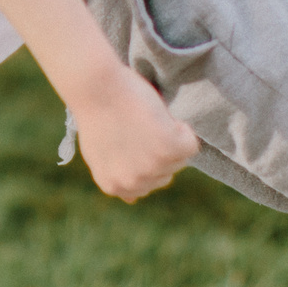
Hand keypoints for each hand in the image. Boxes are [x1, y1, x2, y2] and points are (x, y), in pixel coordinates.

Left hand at [71, 69, 199, 200]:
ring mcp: (151, 168)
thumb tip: (131, 199)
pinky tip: (157, 115)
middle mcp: (133, 183)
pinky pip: (190, 144)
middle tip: (138, 126)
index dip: (145, 156)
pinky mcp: (168, 148)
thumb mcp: (99, 153)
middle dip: (159, 150)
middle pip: (167, 173)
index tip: (132, 138)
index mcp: (114, 186)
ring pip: (180, 158)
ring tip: (145, 119)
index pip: (149, 183)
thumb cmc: (98, 111)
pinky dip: (181, 128)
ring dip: (170, 137)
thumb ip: (117, 176)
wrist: (96, 87)